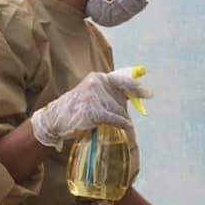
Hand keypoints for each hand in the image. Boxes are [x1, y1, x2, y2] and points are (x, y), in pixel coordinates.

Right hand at [31, 69, 152, 149]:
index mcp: (97, 78)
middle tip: (120, 121)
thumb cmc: (76, 110)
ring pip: (118, 111)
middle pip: (120, 101)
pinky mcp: (93, 111)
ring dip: (118, 120)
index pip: (122, 80)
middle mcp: (95, 83)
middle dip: (122, 113)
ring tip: (104, 124)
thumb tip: (131, 99)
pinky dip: (121, 124)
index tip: (149, 94)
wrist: (54, 120)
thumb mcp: (92, 96)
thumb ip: (109, 95)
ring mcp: (93, 96)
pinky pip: (115, 119)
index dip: (136, 88)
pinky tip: (124, 126)